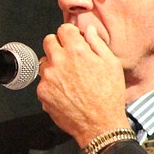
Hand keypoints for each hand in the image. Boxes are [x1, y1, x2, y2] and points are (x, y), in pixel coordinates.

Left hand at [37, 23, 128, 146]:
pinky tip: (65, 92)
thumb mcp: (112, 64)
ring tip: (69, 78)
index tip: (73, 40)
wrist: (100, 124)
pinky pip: (43, 81)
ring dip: (53, 65)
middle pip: (48, 41)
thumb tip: (88, 30)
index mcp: (77, 51)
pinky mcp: (42, 92)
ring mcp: (48, 77)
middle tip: (69, 57)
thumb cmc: (109, 96)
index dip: (70, 34)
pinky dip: (51, 84)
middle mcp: (59, 61)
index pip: (63, 29)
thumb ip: (97, 43)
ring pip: (44, 62)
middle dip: (58, 45)